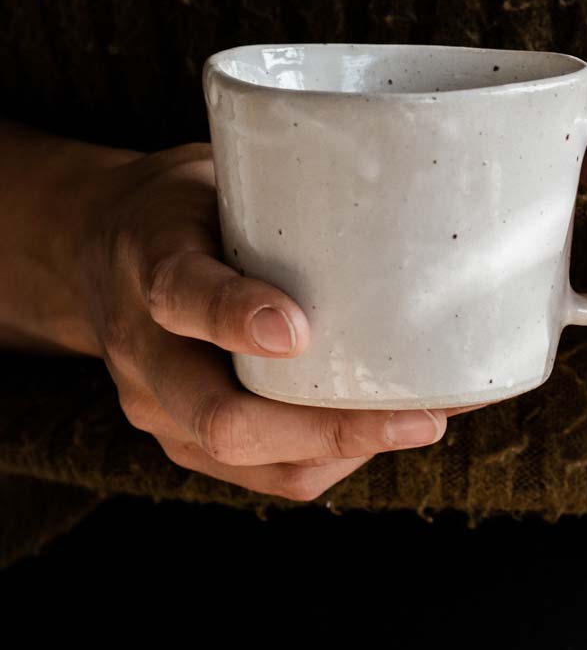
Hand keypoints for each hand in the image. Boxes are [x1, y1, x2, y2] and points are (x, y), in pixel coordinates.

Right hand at [77, 142, 487, 500]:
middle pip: (221, 418)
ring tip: (424, 422)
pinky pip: (266, 474)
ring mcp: (159, 409)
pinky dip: (333, 458)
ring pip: (252, 459)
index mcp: (150, 262)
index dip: (235, 317)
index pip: (180, 293)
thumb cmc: (185, 209)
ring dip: (345, 451)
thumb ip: (280, 194)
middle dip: (329, 428)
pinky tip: (385, 429)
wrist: (98, 254)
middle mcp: (143, 351)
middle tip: (420, 416)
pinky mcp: (187, 442)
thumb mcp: (214, 175)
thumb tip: (397, 193)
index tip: (297, 331)